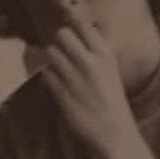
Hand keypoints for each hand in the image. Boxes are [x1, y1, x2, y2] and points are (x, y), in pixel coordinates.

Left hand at [35, 19, 136, 153]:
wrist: (114, 132)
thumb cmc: (112, 101)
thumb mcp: (110, 71)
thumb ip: (95, 54)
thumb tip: (76, 39)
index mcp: (105, 55)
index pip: (83, 26)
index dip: (74, 30)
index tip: (72, 38)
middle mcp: (89, 62)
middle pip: (62, 34)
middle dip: (59, 42)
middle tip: (61, 53)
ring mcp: (73, 76)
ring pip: (50, 52)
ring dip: (50, 58)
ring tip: (56, 68)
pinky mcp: (60, 92)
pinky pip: (45, 73)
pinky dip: (47, 75)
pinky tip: (54, 83)